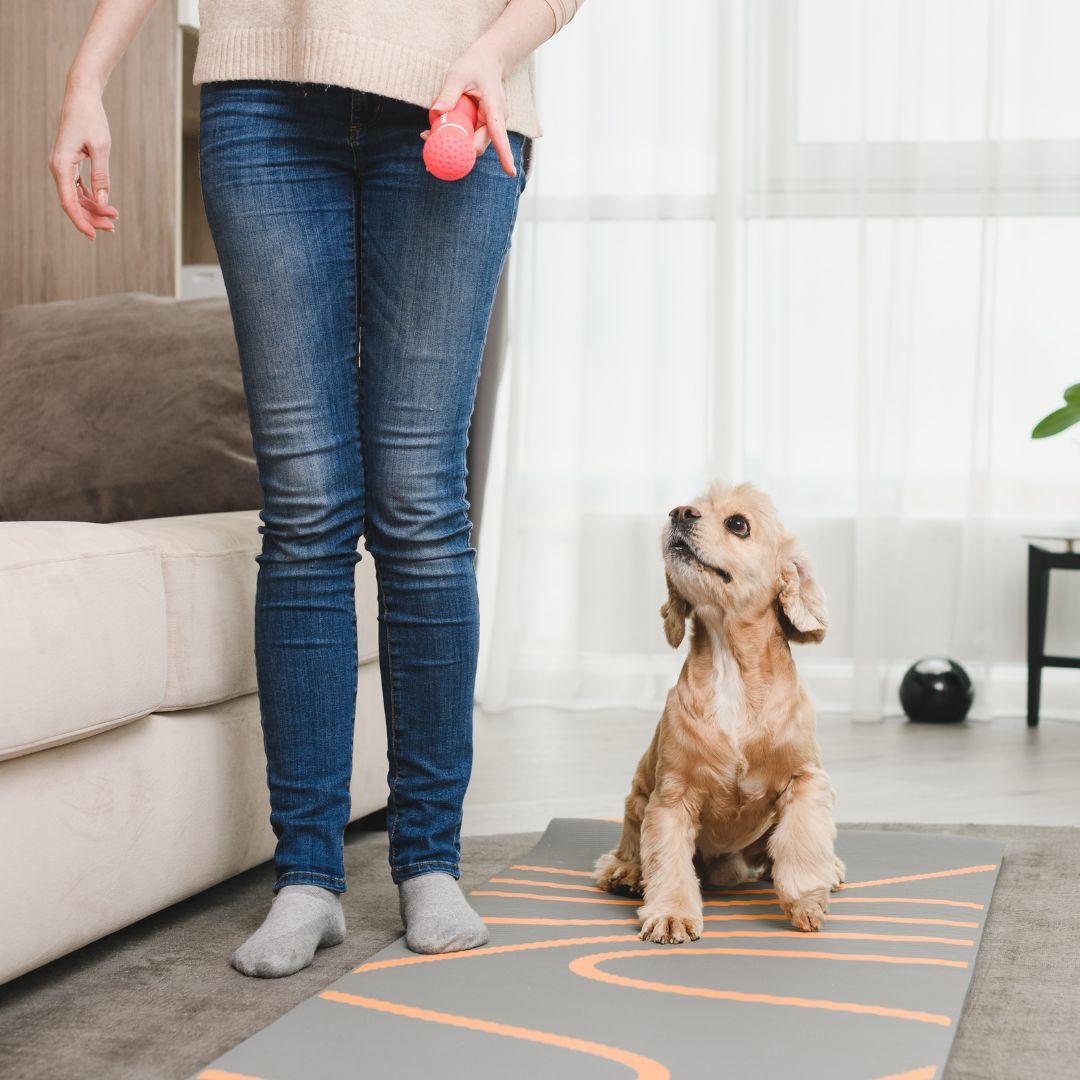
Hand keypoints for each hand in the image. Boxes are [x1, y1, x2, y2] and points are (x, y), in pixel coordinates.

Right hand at [49, 87, 118, 239]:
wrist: (81, 98)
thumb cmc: (91, 120)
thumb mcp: (101, 148)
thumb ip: (101, 176)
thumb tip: (103, 202)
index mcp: (62, 165)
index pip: (68, 202)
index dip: (81, 221)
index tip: (95, 235)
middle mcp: (58, 168)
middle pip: (73, 203)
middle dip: (92, 217)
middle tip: (113, 226)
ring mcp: (63, 167)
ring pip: (76, 197)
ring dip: (93, 209)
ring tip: (113, 218)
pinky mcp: (69, 164)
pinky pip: (78, 188)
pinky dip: (90, 198)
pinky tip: (104, 204)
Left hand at [426, 39, 516, 175]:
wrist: (488, 60)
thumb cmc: (475, 65)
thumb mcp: (458, 74)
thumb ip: (448, 93)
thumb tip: (436, 112)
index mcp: (495, 109)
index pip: (501, 136)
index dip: (505, 155)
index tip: (510, 173)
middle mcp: (496, 121)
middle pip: (478, 146)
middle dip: (458, 151)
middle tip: (431, 145)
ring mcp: (489, 125)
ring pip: (471, 143)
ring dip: (453, 143)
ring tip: (428, 133)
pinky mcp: (481, 126)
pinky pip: (467, 136)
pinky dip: (454, 135)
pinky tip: (436, 129)